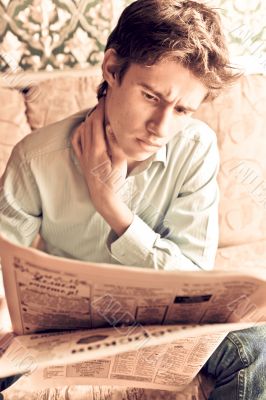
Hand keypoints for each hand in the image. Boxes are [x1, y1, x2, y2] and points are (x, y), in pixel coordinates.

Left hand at [71, 99, 132, 235]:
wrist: (103, 196)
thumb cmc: (114, 180)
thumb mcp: (120, 162)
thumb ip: (115, 143)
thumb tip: (111, 126)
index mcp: (98, 149)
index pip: (97, 122)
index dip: (101, 109)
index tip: (107, 99)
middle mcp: (87, 150)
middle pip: (89, 123)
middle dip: (96, 110)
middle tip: (104, 101)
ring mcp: (83, 154)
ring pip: (82, 130)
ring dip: (89, 118)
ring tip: (98, 112)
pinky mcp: (81, 159)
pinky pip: (76, 140)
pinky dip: (81, 130)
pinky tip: (86, 127)